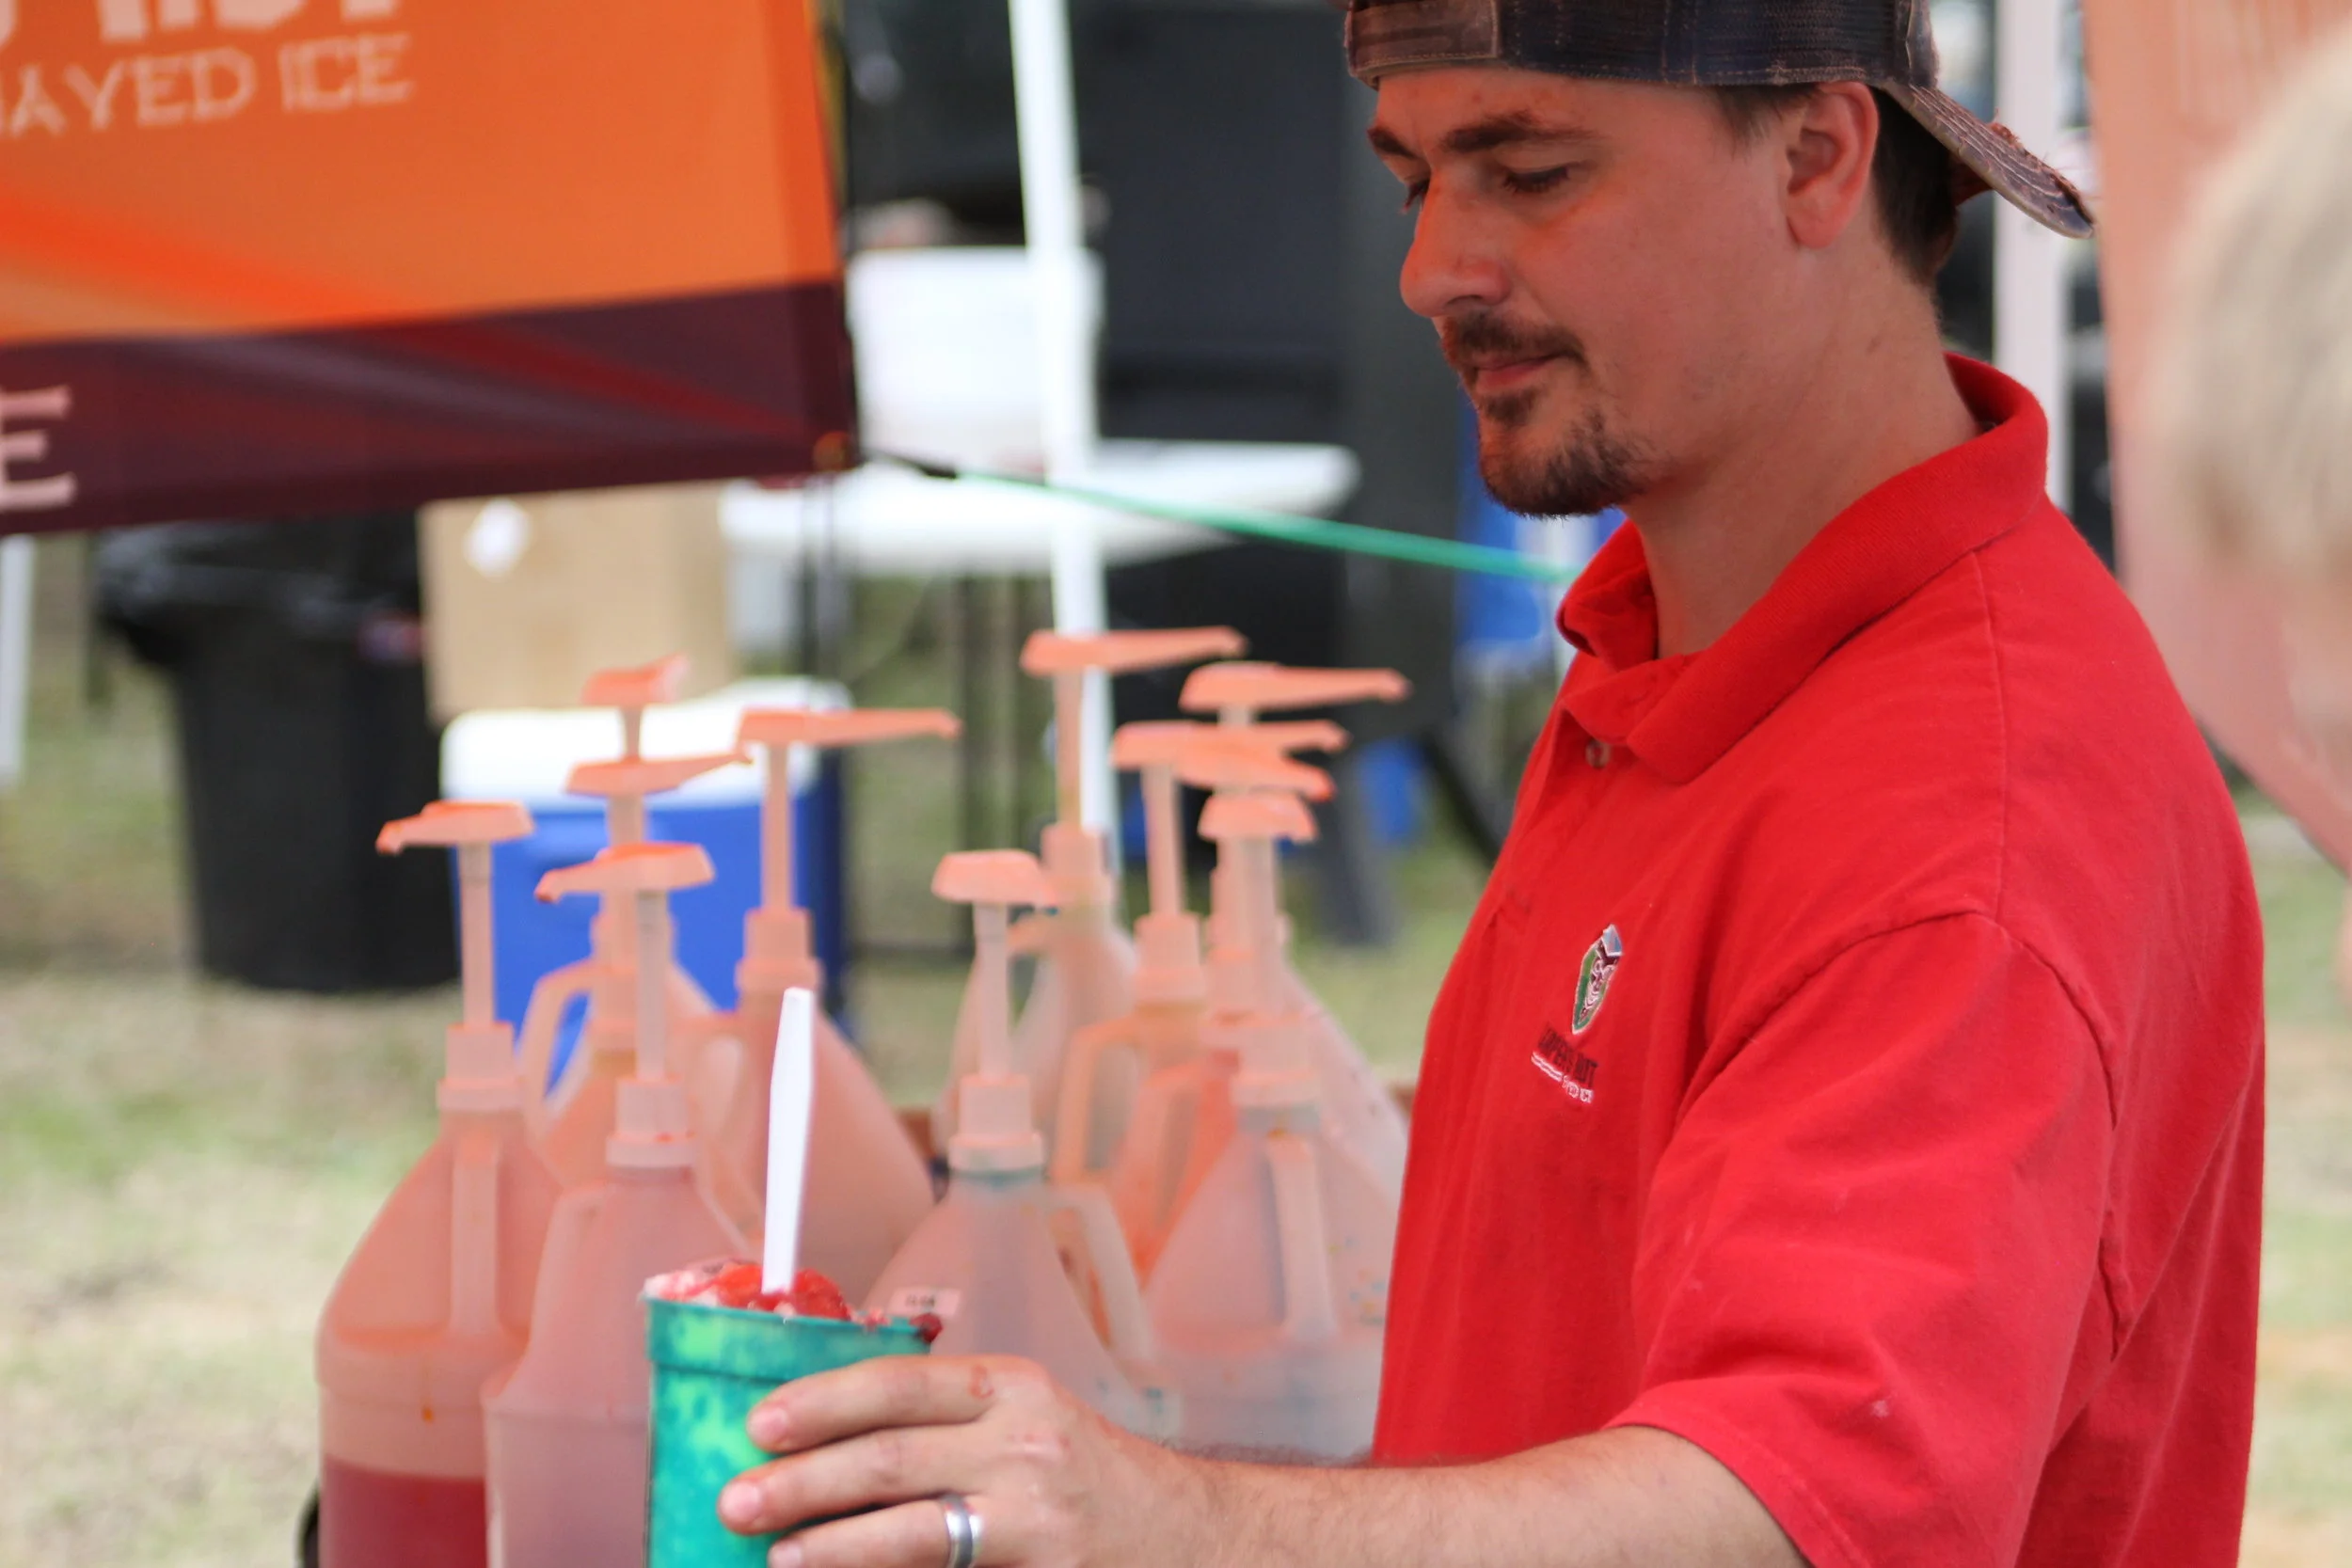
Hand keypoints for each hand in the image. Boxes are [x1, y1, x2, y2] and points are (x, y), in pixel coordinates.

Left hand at [717, 1354, 1211, 1567]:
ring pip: (911, 1528)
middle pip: (891, 1455)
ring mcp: (1035, 1513)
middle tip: (737, 1497)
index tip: (760, 1421)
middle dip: (803, 1477)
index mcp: (1012, 1387)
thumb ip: (949, 1426)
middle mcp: (1024, 1441)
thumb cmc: (1091, 1482)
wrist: (1191, 1539)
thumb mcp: (1029, 1425)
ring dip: (832, 1542)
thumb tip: (830, 1446)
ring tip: (776, 1554)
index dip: (824, 1401)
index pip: (901, 1383)